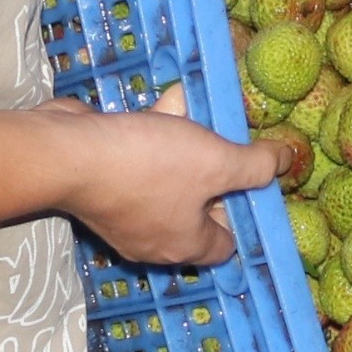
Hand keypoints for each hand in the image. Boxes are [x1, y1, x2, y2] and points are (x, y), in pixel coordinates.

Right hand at [47, 86, 278, 266]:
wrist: (65, 154)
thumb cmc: (149, 165)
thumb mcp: (218, 160)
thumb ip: (257, 166)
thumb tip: (286, 162)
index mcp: (185, 246)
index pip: (227, 244)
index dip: (244, 213)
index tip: (251, 179)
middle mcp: (153, 240)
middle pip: (198, 206)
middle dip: (212, 168)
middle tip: (223, 140)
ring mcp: (122, 215)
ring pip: (169, 178)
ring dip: (183, 143)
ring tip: (193, 113)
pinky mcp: (100, 185)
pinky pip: (139, 162)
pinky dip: (152, 136)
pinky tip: (163, 105)